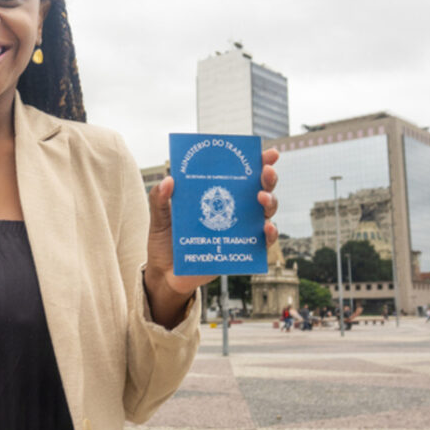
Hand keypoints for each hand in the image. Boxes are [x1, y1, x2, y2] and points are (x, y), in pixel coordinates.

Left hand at [144, 148, 279, 327]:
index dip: (259, 163)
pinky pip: (263, 242)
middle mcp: (233, 209)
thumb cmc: (164, 243)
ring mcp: (239, 230)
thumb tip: (169, 179)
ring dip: (270, 202)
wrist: (164, 276)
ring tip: (261, 199)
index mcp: (216, 195)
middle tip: (266, 173)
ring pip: (265, 212)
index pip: (241, 175)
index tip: (270, 153)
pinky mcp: (241, 250)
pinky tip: (266, 228)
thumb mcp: (159, 218)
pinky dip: (269, 234)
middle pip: (260, 190)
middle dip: (268, 179)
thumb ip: (160, 199)